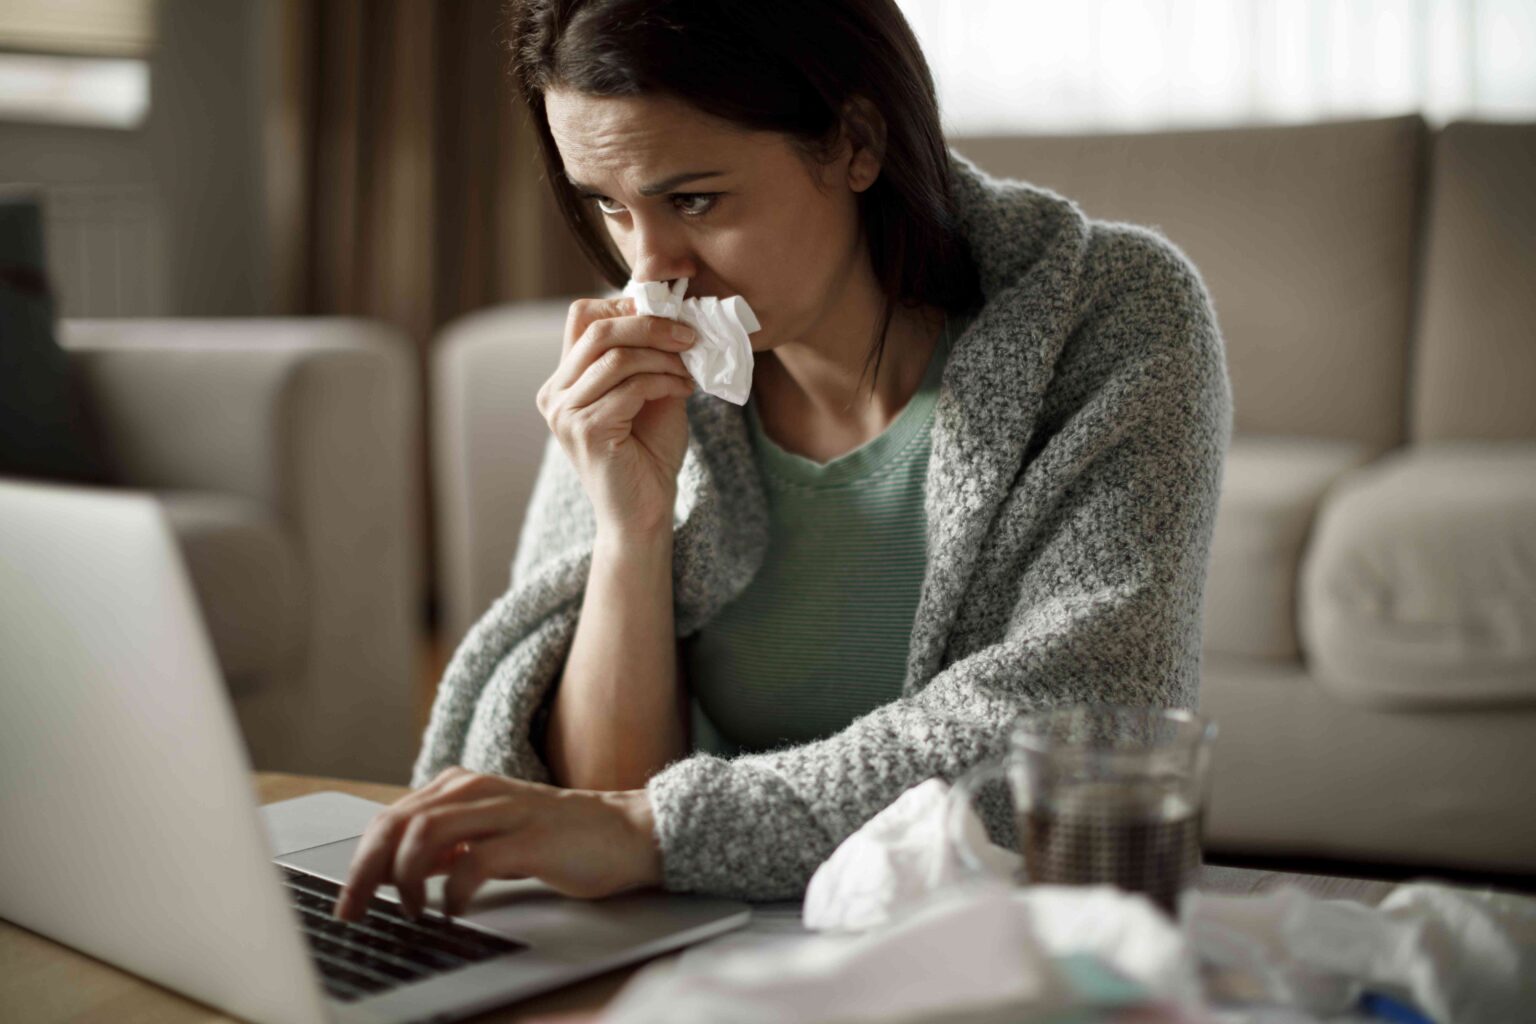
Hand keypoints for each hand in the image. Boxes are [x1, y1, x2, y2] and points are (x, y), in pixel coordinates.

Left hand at [331, 767, 663, 921]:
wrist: (627, 833)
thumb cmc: (561, 839)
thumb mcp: (492, 835)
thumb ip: (449, 845)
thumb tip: (398, 871)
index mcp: (462, 787)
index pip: (391, 818)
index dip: (360, 862)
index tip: (348, 901)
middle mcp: (477, 791)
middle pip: (397, 824)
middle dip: (367, 871)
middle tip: (357, 911)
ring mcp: (504, 812)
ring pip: (425, 834)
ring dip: (405, 879)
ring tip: (412, 911)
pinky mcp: (531, 839)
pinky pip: (473, 862)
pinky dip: (452, 891)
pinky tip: (453, 910)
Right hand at [537, 296, 697, 537]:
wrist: (644, 513)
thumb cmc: (648, 455)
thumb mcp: (651, 393)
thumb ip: (650, 357)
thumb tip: (672, 315)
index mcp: (564, 380)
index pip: (582, 318)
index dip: (625, 305)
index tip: (668, 313)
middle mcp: (554, 393)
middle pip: (598, 330)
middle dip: (650, 325)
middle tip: (689, 334)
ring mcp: (564, 413)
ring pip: (616, 357)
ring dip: (662, 357)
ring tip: (689, 368)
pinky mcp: (585, 430)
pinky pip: (630, 387)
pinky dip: (664, 381)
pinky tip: (684, 389)